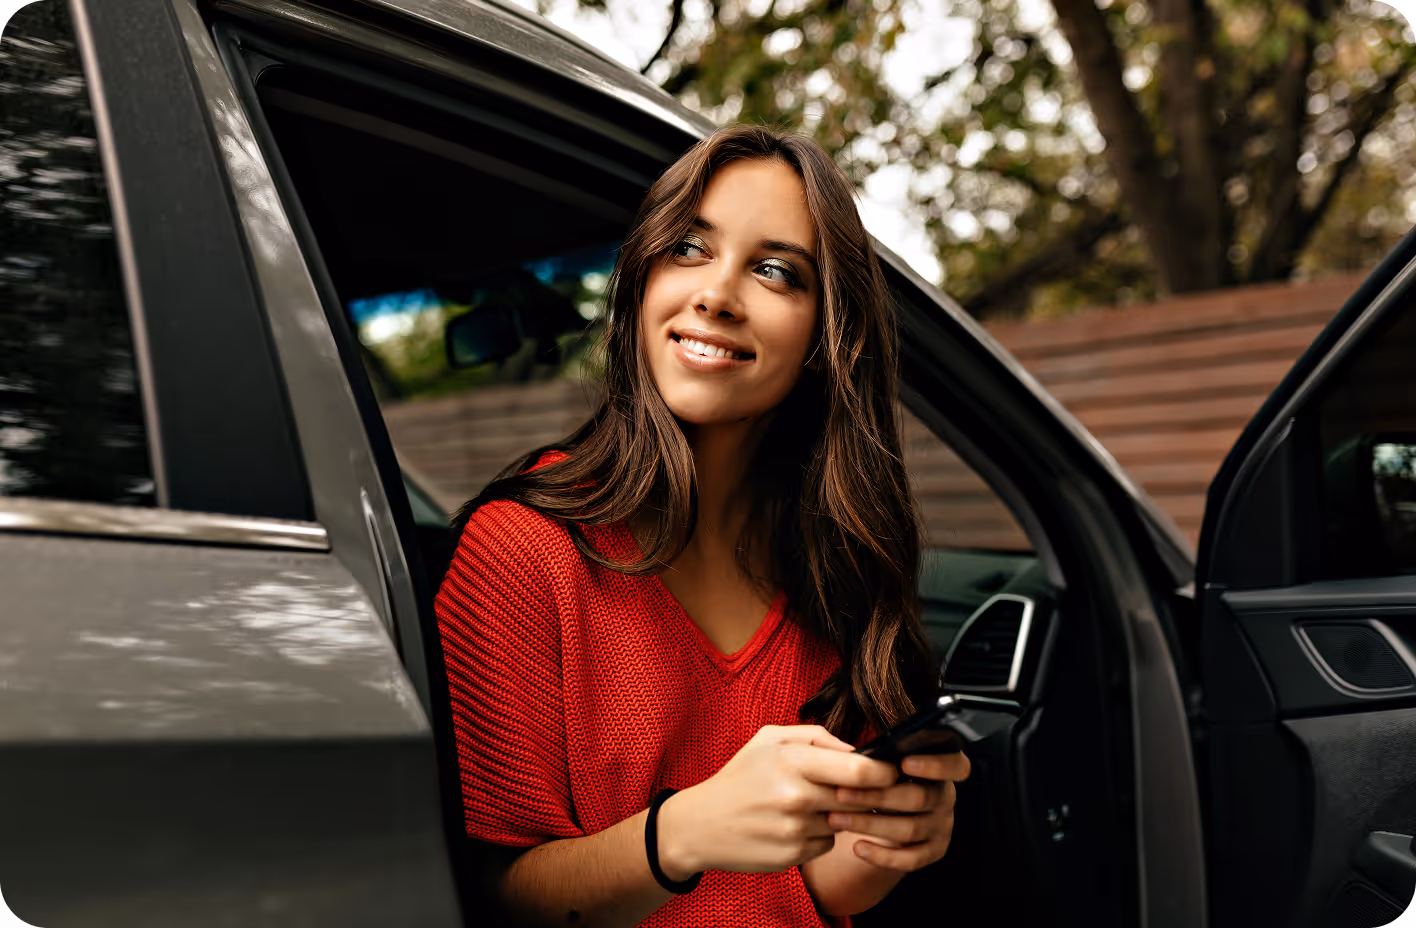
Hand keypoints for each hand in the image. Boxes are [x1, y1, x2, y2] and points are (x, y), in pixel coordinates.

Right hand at [657, 725, 898, 877]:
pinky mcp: (793, 856)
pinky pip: (826, 844)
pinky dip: (819, 835)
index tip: (888, 771)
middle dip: (866, 795)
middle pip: (859, 799)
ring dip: (838, 815)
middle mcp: (796, 797)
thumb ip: (817, 736)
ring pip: (844, 822)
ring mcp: (795, 830)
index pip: (860, 770)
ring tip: (809, 805)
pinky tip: (794, 826)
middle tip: (858, 788)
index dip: (883, 772)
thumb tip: (857, 750)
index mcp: (792, 762)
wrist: (700, 825)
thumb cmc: (739, 777)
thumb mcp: (769, 740)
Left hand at [824, 750, 971, 870]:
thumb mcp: (888, 763)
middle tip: (841, 793)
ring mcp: (942, 826)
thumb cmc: (884, 779)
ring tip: (836, 818)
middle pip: (920, 798)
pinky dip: (882, 855)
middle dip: (876, 796)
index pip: (957, 765)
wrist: (889, 815)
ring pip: (910, 829)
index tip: (905, 763)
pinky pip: (911, 859)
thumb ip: (883, 758)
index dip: (935, 765)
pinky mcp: (933, 852)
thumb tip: (858, 756)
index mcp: (941, 768)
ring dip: (868, 824)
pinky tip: (857, 848)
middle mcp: (946, 797)